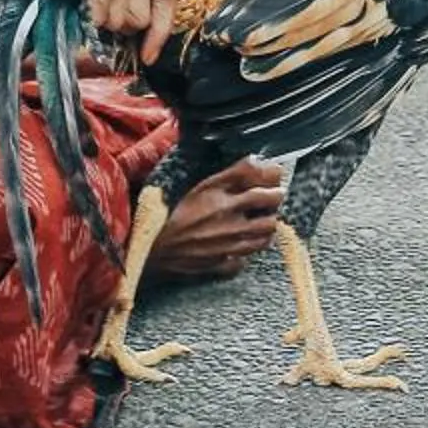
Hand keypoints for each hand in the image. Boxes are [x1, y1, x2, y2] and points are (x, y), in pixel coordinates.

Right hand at [0, 0, 182, 62]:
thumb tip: (126, 14)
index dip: (161, 26)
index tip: (149, 52)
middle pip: (148, 13)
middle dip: (124, 30)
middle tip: (101, 33)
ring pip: (127, 20)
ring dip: (102, 24)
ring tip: (79, 5)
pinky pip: (104, 18)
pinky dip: (86, 19)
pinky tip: (71, 1)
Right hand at [148, 159, 282, 281]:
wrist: (153, 246)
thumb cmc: (177, 212)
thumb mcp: (203, 185)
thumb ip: (234, 173)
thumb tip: (261, 163)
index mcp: (223, 200)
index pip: (264, 189)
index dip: (275, 184)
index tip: (274, 183)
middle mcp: (229, 223)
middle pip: (270, 215)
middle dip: (274, 207)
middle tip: (269, 204)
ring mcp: (227, 246)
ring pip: (264, 239)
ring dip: (264, 230)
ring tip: (257, 224)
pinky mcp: (220, 265)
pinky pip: (242, 262)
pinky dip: (243, 255)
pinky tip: (238, 247)